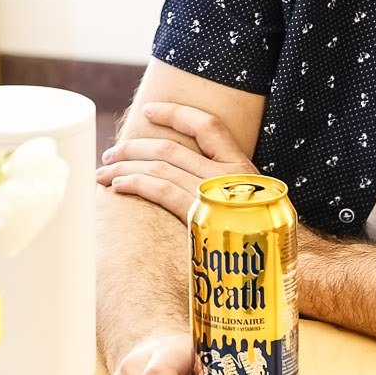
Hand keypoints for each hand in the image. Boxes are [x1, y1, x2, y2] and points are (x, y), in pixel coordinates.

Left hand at [96, 101, 255, 223]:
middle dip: (133, 147)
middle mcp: (226, 174)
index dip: (175, 113)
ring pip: (158, 167)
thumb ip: (223, 185)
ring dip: (124, 167)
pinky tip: (118, 186)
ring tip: (104, 172)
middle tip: (110, 153)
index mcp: (241, 165)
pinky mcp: (199, 215)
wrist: (271, 263)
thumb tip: (189, 176)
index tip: (147, 111)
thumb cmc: (257, 235)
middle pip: (169, 148)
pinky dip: (135, 184)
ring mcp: (212, 193)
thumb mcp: (247, 200)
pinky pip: (160, 190)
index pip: (207, 126)